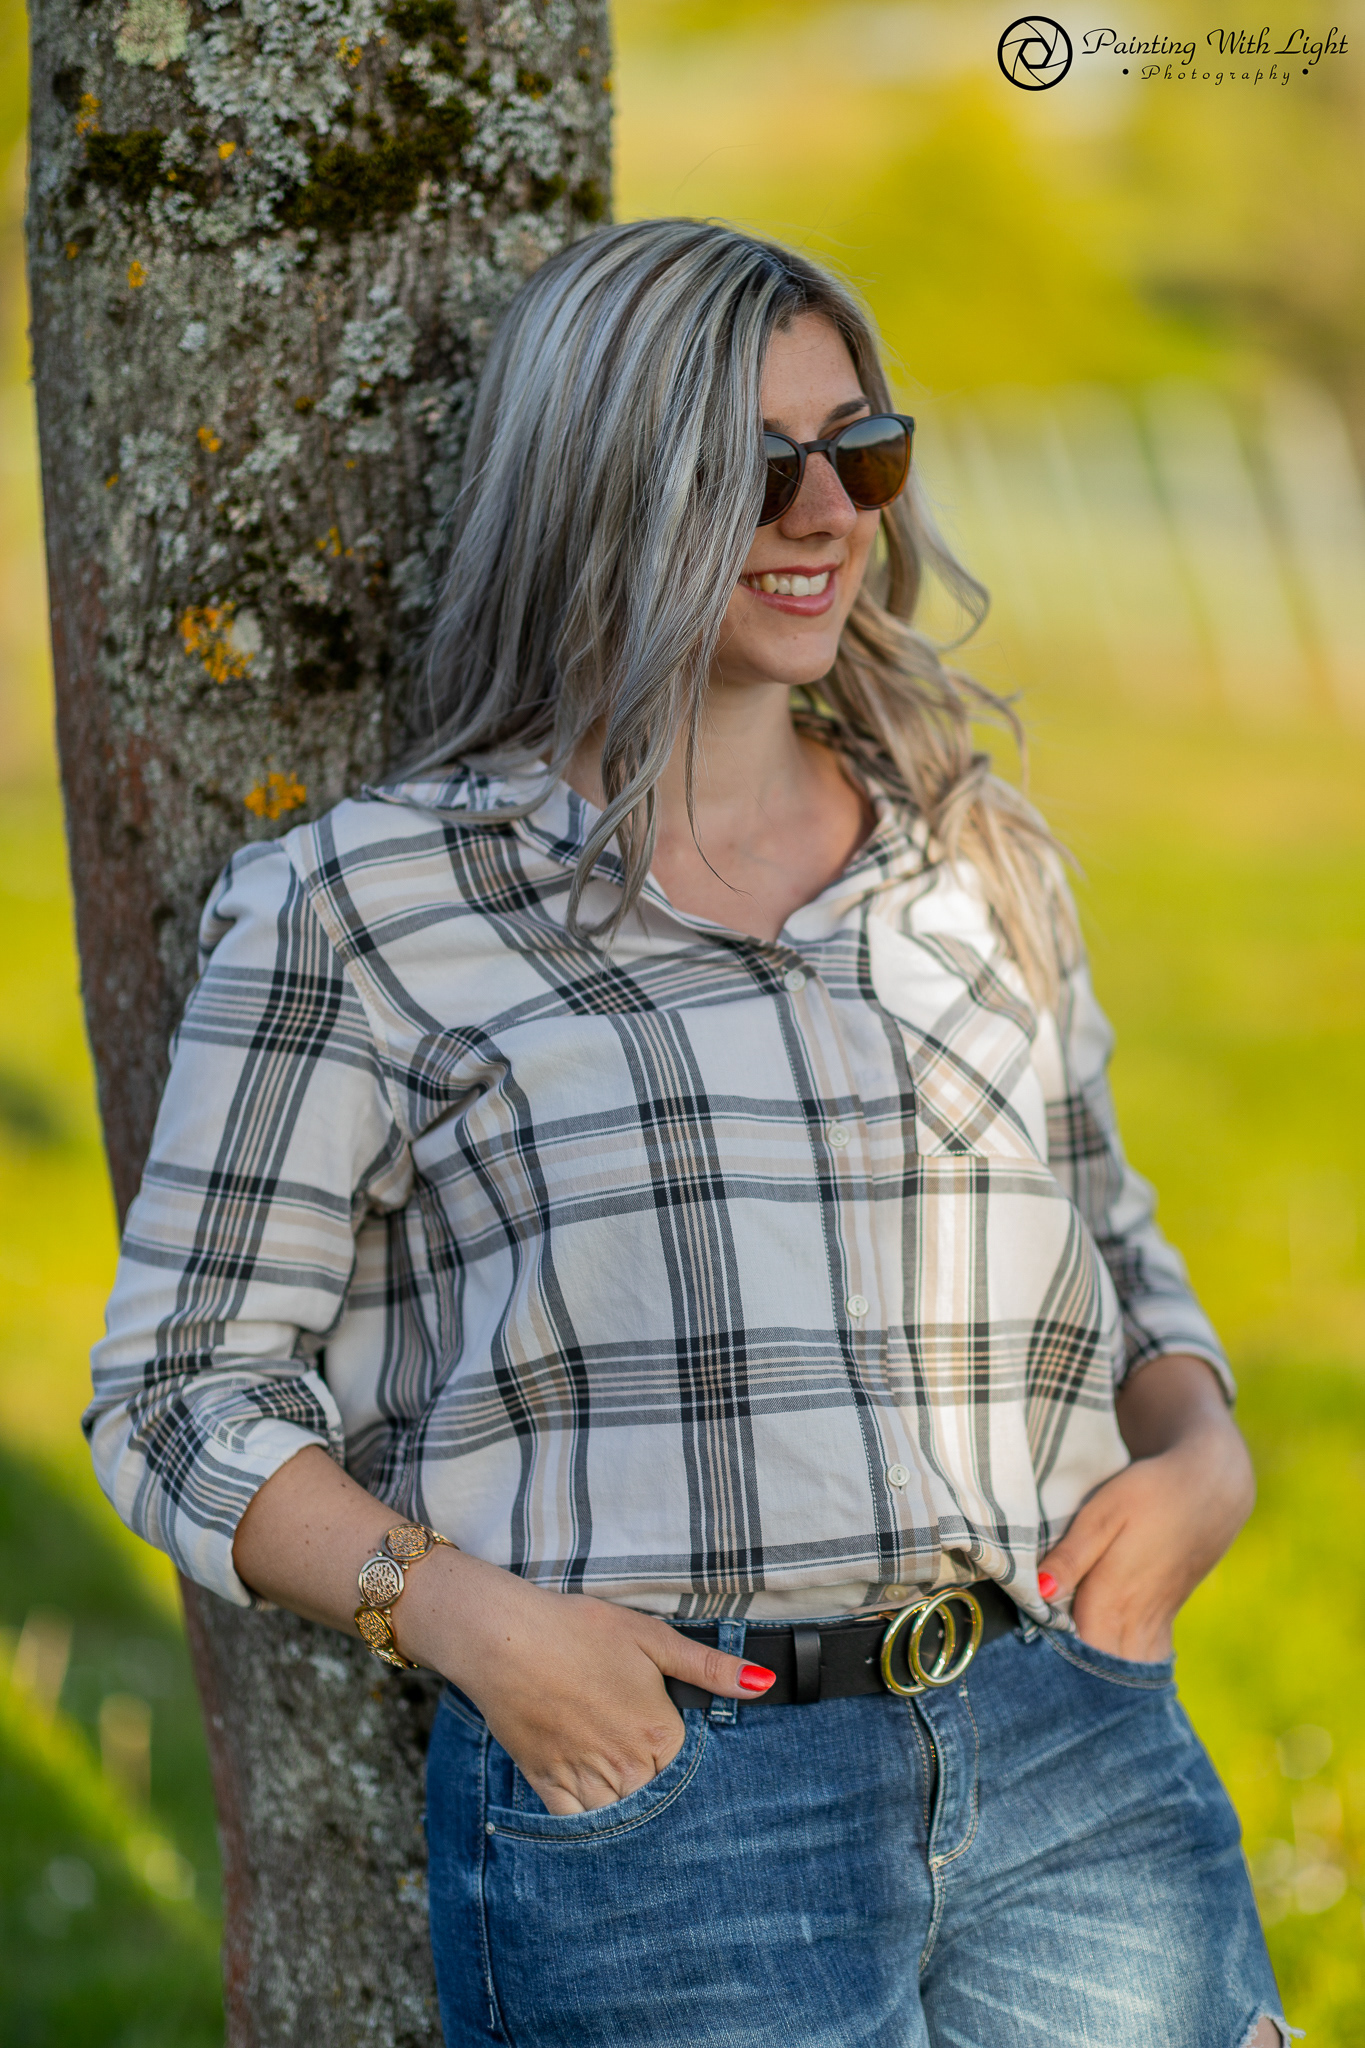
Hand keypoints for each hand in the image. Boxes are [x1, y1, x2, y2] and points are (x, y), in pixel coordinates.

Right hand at [403, 1557, 774, 1814]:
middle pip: (660, 1805)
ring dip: (634, 1819)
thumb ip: (710, 1667)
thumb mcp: (652, 1638)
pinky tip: (601, 1821)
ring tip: (642, 1813)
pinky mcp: (548, 1786)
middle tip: (673, 1799)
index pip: (694, 1776)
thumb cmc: (580, 1631)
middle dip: (668, 1802)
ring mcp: (585, 1782)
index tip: (699, 1773)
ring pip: (622, 1822)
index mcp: (659, 1737)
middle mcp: (626, 1769)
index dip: (696, 1773)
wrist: (505, 1639)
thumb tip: (763, 1683)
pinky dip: (592, 1829)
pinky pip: (578, 1827)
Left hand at [1037, 1354, 1254, 1661]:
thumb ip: (1072, 1556)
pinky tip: (1101, 1665)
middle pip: (1100, 1673)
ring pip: (1123, 1671)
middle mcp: (1134, 1623)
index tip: (1025, 1669)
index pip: (1078, 1658)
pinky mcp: (1164, 1619)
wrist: (1210, 1488)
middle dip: (1070, 1682)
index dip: (1051, 1671)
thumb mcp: (1103, 1514)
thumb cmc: (1149, 1494)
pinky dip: (1122, 1668)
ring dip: (1096, 1677)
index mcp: (1111, 1600)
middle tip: (1035, 1680)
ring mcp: (1153, 1625)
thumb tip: (1040, 1592)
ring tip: (1064, 1674)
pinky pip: (1143, 1660)